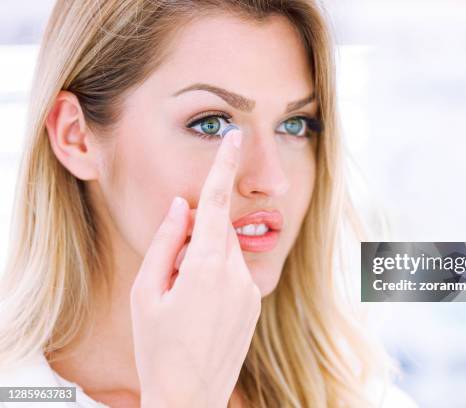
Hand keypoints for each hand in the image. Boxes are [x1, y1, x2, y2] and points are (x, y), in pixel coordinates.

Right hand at [130, 129, 260, 406]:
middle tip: (173, 271)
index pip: (215, 203)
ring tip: (187, 298)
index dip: (224, 167)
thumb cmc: (158, 346)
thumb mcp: (147, 291)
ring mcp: (250, 289)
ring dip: (206, 260)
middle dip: (197, 236)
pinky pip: (236, 273)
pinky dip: (218, 277)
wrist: (190, 395)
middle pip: (218, 230)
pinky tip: (202, 309)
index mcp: (205, 265)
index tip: (236, 138)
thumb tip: (180, 206)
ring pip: (227, 252)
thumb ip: (165, 241)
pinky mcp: (255, 302)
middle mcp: (236, 273)